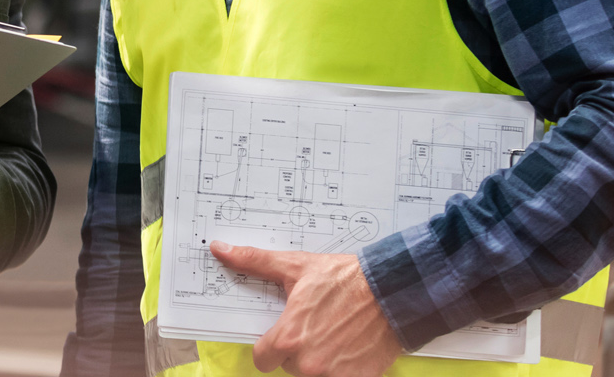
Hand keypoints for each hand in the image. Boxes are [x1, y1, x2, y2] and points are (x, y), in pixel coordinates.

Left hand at [208, 243, 401, 376]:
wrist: (392, 291)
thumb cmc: (345, 279)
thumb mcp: (295, 266)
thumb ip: (254, 262)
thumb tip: (221, 250)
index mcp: (288, 338)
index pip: (262, 359)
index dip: (269, 347)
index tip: (281, 336)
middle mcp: (308, 362)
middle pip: (289, 367)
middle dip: (298, 351)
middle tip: (315, 328)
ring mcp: (334, 375)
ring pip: (312, 375)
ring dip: (319, 361)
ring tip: (334, 336)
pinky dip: (342, 369)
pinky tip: (350, 349)